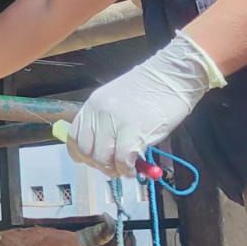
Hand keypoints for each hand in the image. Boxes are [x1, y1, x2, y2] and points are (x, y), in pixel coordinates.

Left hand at [66, 33, 224, 175]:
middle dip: (98, 165)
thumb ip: (105, 122)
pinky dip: (127, 170)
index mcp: (92, 105)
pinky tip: (133, 169)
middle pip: (87, 151)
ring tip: (124, 169)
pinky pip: (122, 160)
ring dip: (113, 169)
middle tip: (112, 168)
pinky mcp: (133, 131)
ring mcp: (114, 122)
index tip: (92, 161)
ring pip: (102, 158)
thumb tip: (105, 150)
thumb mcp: (116, 102)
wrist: (172, 76)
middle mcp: (98, 113)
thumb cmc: (149, 89)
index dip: (81, 154)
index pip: (73, 137)